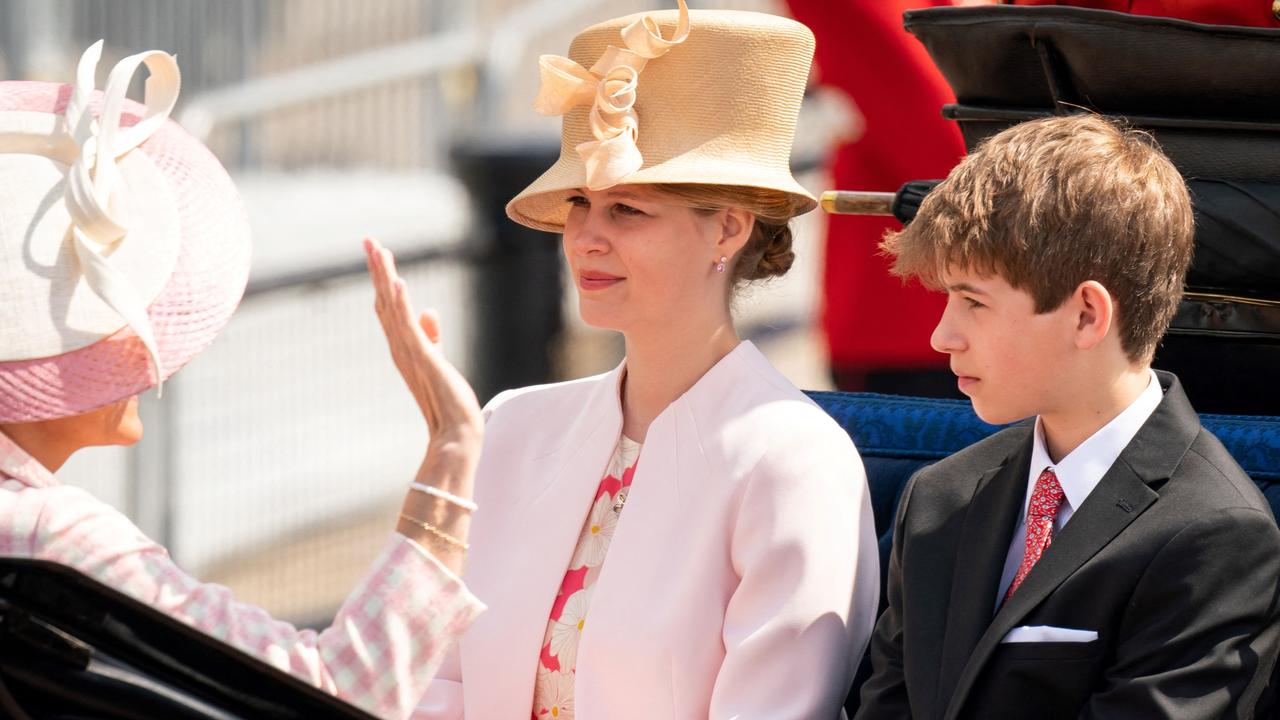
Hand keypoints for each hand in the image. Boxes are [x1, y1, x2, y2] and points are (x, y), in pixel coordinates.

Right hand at [364, 238, 482, 455]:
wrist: (455, 434)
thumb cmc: (447, 400)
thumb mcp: (438, 359)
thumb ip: (431, 336)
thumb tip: (429, 311)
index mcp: (403, 346)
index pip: (388, 306)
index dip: (382, 278)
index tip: (378, 251)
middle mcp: (400, 348)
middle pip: (384, 301)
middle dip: (378, 270)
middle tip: (369, 239)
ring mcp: (410, 354)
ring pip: (393, 309)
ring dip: (386, 279)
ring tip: (379, 250)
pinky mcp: (425, 360)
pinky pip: (410, 328)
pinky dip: (402, 305)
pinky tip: (398, 283)